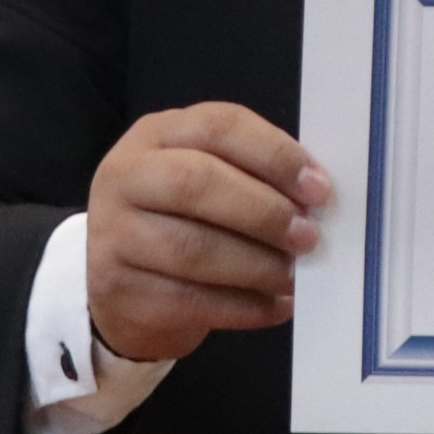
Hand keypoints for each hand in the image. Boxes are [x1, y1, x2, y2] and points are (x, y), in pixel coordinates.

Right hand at [84, 103, 328, 367]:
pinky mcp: (120, 290)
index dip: (273, 154)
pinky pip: (191, 301)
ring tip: (293, 275)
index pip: (217, 127)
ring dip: (257, 265)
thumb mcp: (204, 177)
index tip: (318, 188)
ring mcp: (115, 235)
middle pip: (196, 183)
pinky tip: (276, 305)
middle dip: (263, 212)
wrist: (119, 284)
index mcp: (155, 135)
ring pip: (192, 249)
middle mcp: (125, 177)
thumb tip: (314, 197)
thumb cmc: (180, 219)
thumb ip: (250, 174)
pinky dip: (245, 307)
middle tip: (308, 236)